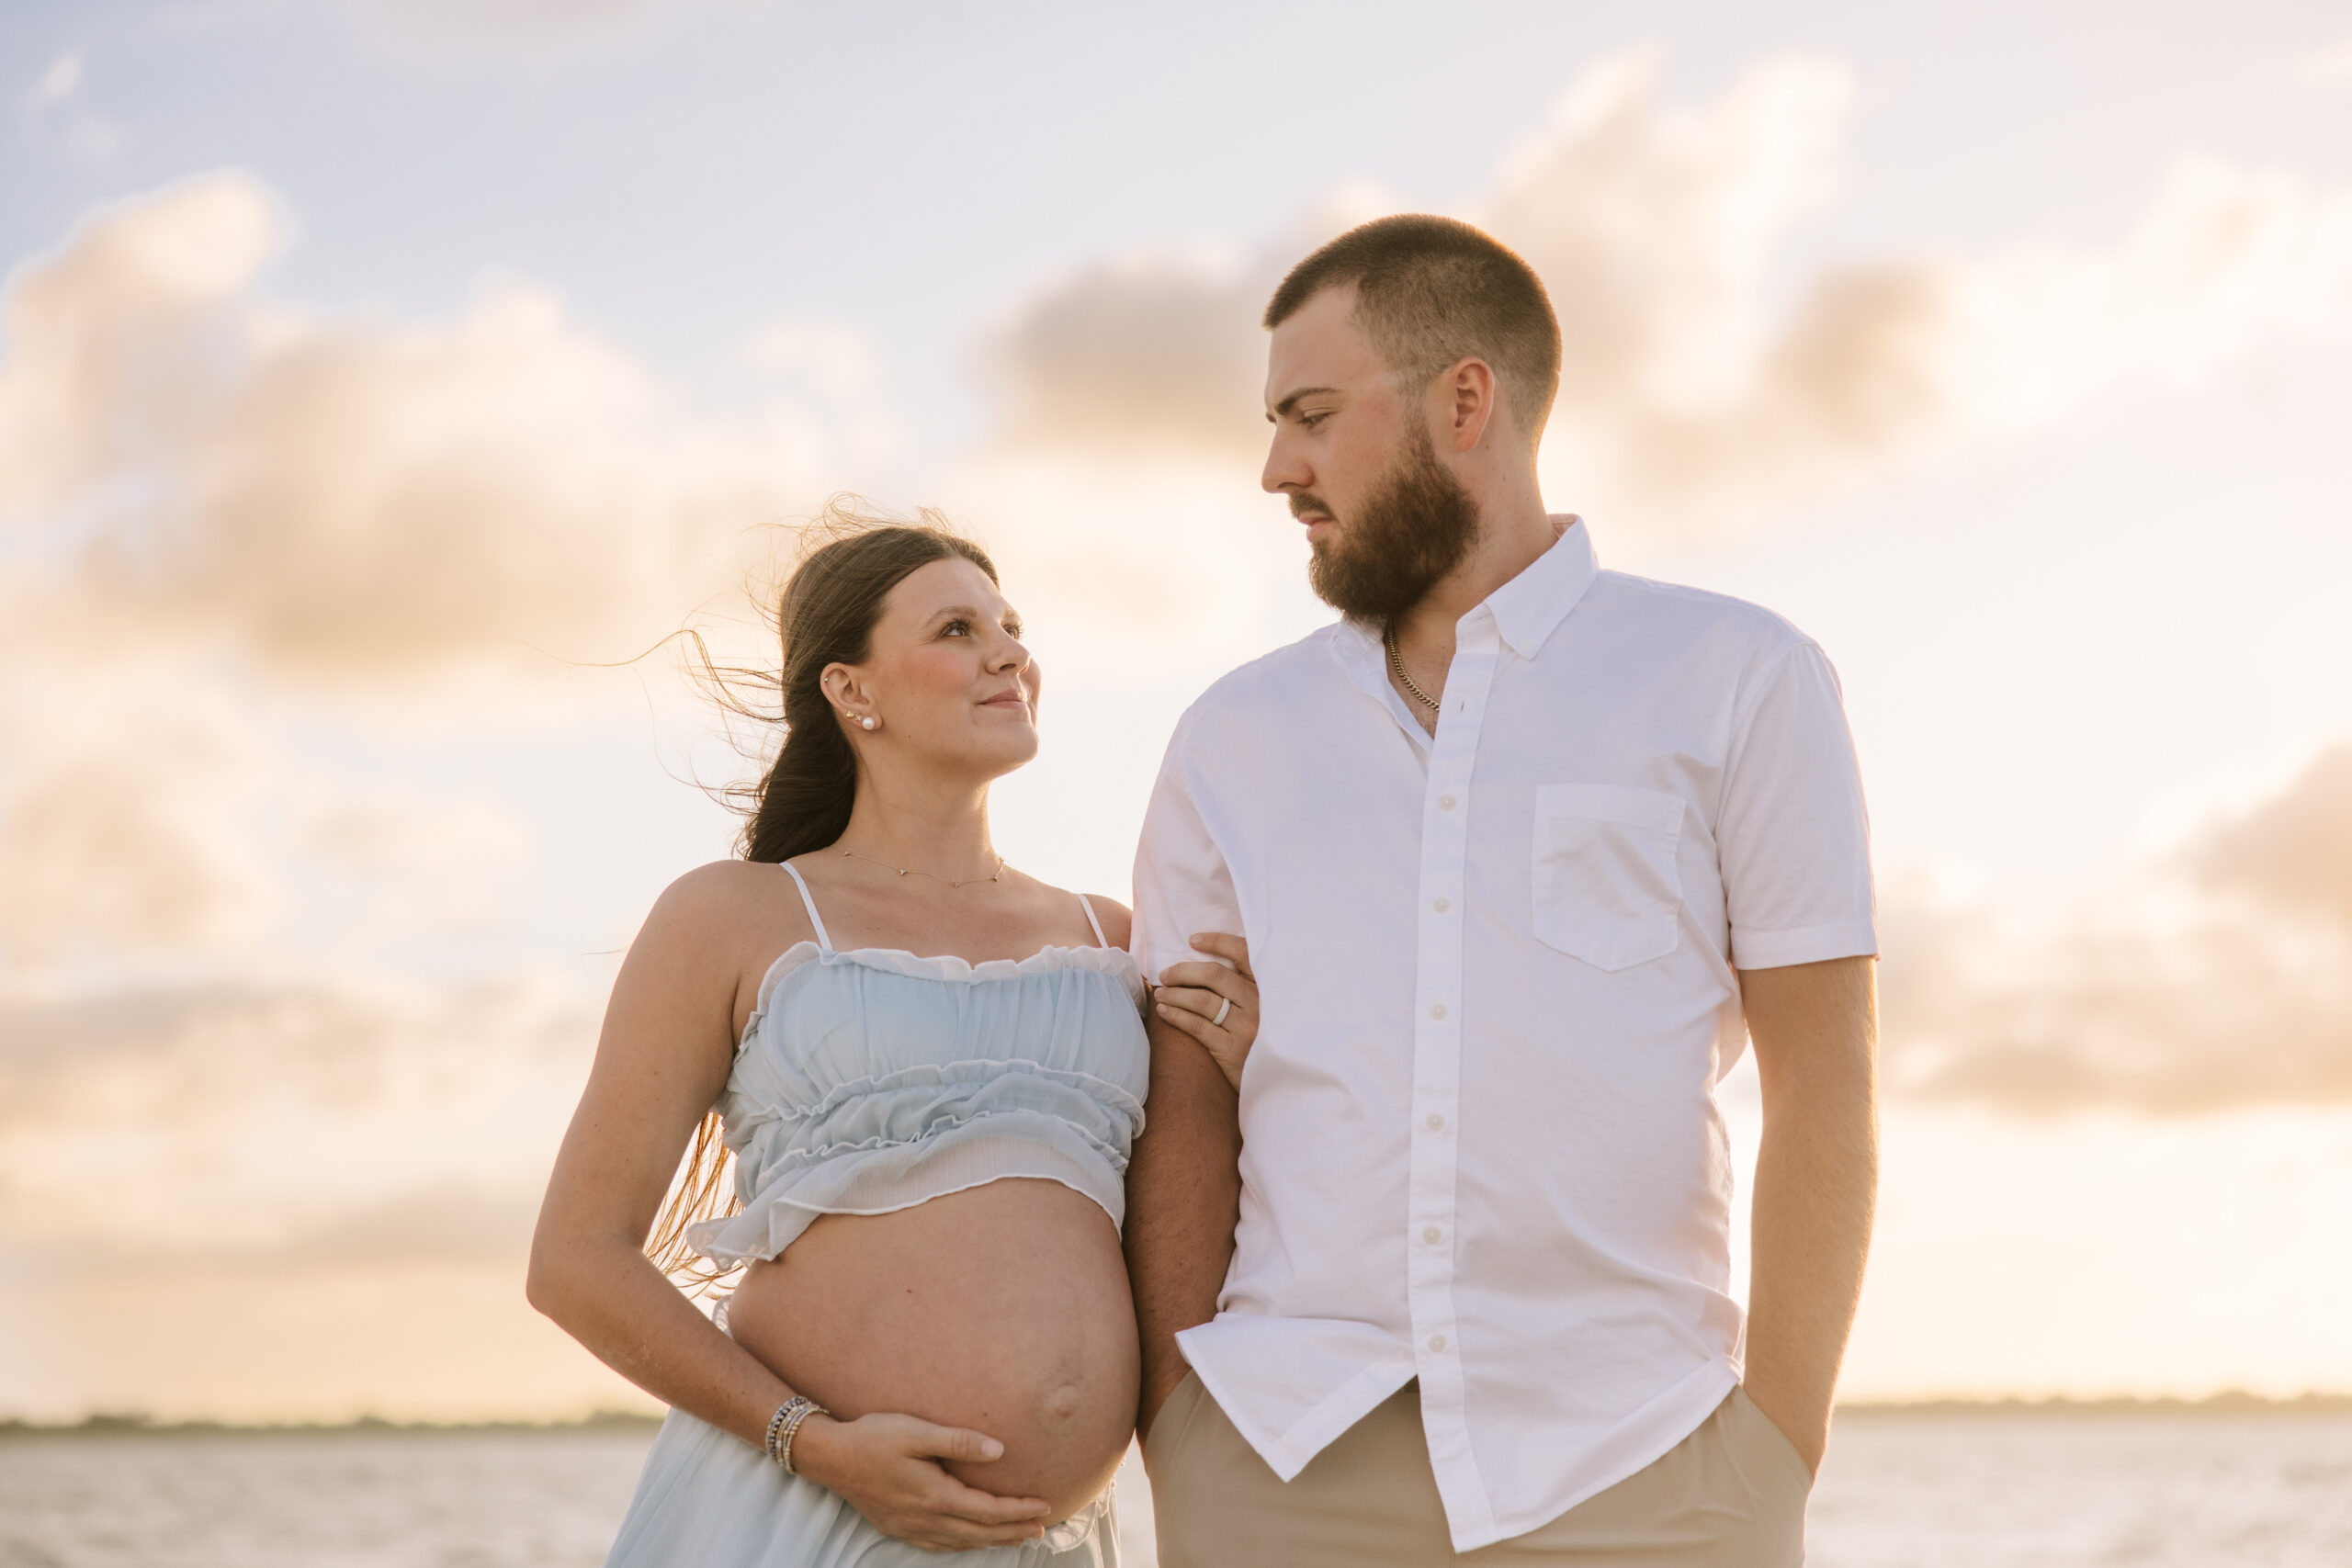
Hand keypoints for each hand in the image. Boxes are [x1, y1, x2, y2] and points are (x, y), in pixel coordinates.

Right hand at [788, 1411, 1050, 1550]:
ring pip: (961, 1542)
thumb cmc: (873, 1437)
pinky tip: (969, 1541)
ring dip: (992, 1541)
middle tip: (1041, 1529)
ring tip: (1016, 1537)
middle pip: (979, 1532)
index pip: (988, 1510)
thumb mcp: (917, 1432)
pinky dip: (963, 1545)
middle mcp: (925, 1518)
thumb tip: (999, 1451)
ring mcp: (910, 1527)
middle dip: (1013, 1531)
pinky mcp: (897, 1527)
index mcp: (935, 1495)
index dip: (1018, 1510)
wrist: (830, 1456)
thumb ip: (959, 1442)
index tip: (1044, 1506)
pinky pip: (939, 1545)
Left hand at [1155, 932, 1257, 1089]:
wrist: (1277, 1080)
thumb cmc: (1263, 1037)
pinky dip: (1176, 1016)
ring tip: (1160, 994)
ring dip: (1175, 994)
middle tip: (1166, 975)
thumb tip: (1203, 964)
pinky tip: (1164, 1012)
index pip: (1244, 953)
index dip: (1218, 942)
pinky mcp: (1233, 1050)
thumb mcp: (1265, 1007)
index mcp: (1267, 987)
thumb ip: (1245, 986)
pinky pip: (1197, 1026)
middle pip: (1214, 975)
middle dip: (1183, 972)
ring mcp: (1247, 1026)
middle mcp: (1259, 1003)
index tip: (1193, 940)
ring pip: (1202, 1000)